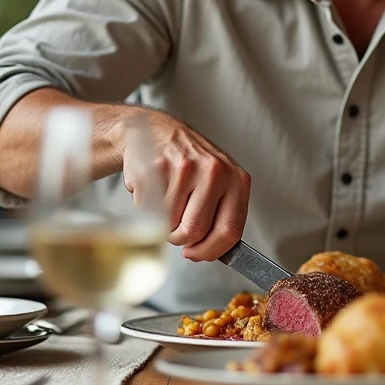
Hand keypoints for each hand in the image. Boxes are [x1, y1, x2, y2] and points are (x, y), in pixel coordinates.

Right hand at [121, 110, 249, 261]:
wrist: (157, 131)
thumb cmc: (191, 164)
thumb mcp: (219, 184)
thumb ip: (222, 216)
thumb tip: (213, 253)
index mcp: (236, 179)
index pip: (230, 231)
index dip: (210, 251)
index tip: (197, 253)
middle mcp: (214, 171)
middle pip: (196, 231)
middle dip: (182, 239)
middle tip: (176, 229)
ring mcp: (185, 168)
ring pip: (170, 224)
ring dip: (163, 223)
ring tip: (166, 202)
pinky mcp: (156, 169)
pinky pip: (149, 211)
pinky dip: (147, 209)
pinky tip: (154, 189)